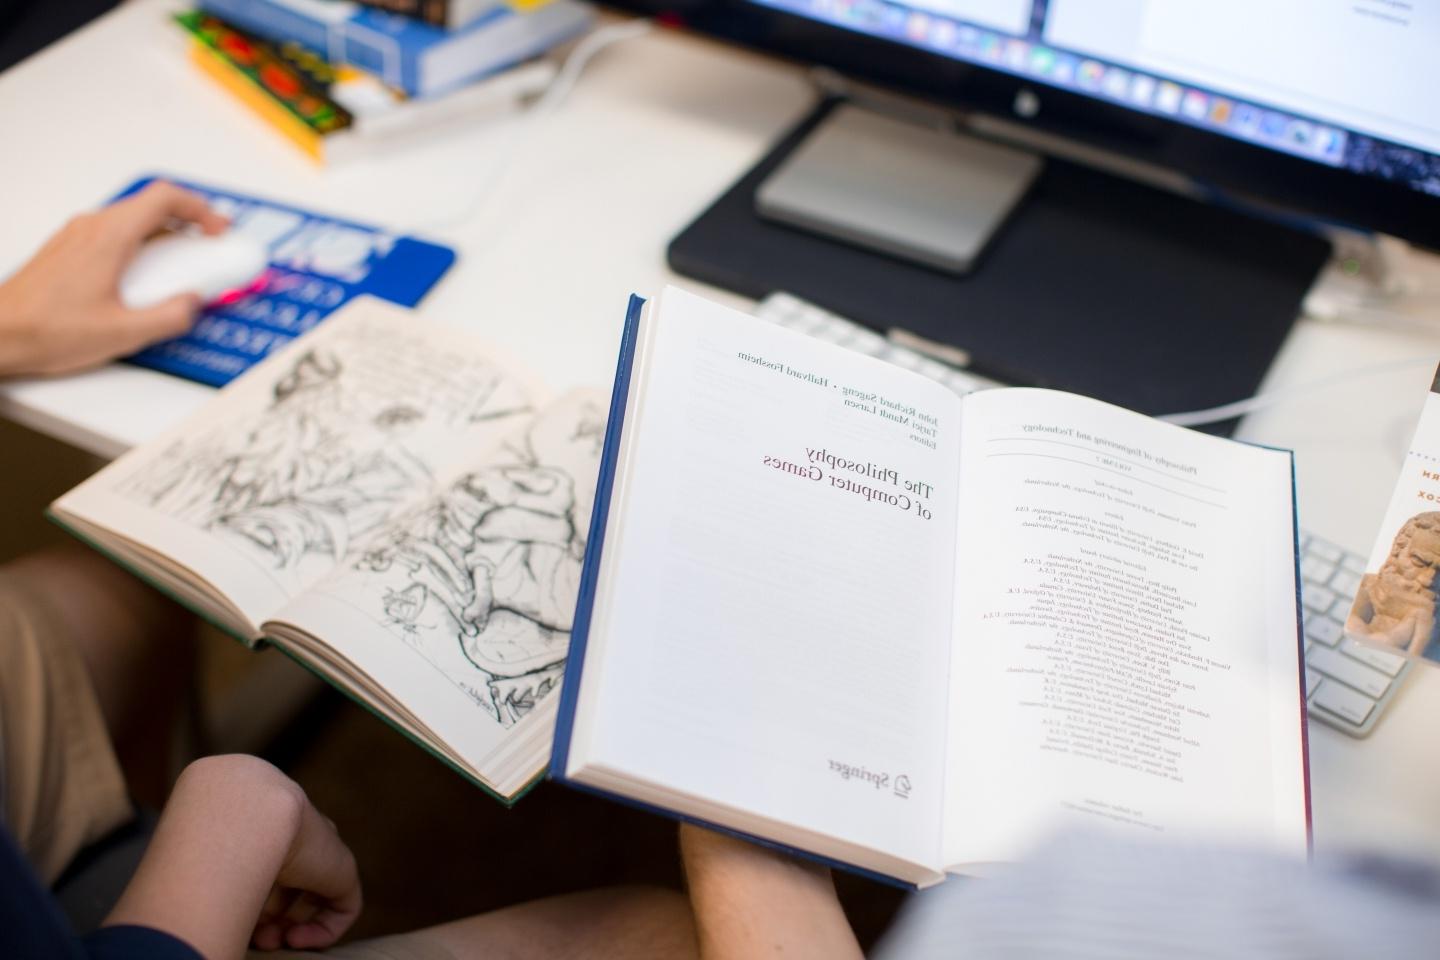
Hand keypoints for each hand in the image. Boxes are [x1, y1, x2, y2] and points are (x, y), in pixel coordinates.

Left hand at [0, 181, 226, 376]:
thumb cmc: (46, 330)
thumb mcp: (124, 333)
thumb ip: (170, 317)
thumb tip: (193, 303)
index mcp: (110, 237)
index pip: (165, 198)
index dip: (201, 209)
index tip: (218, 230)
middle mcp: (92, 227)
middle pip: (151, 205)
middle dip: (188, 222)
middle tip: (208, 246)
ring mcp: (77, 236)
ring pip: (132, 219)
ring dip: (164, 234)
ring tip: (181, 264)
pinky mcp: (69, 250)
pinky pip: (114, 234)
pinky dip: (141, 245)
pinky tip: (145, 277)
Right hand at [105, 755, 361, 959]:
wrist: (244, 811)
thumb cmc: (209, 836)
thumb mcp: (201, 856)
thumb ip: (203, 876)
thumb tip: (189, 914)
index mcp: (261, 833)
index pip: (261, 877)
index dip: (250, 908)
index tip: (233, 922)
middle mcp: (291, 840)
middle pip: (283, 893)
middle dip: (269, 922)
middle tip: (257, 940)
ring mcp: (318, 851)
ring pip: (307, 903)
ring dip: (287, 930)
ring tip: (271, 939)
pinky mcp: (341, 868)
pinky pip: (342, 906)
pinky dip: (321, 932)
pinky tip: (295, 939)